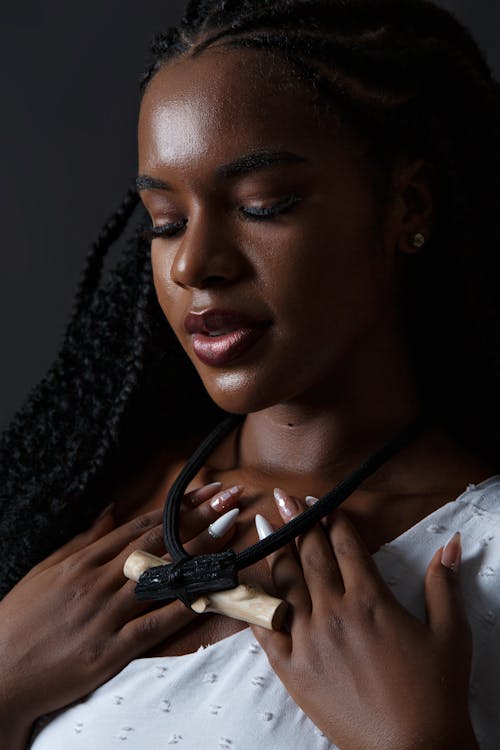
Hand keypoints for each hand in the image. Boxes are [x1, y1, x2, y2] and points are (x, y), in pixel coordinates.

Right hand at [0, 481, 241, 733]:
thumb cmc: (20, 619)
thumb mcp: (47, 569)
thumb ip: (84, 540)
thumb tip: (113, 510)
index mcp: (84, 561)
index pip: (141, 526)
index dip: (178, 507)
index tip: (206, 491)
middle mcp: (97, 582)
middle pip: (158, 543)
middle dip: (199, 518)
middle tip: (230, 498)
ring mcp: (104, 616)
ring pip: (162, 578)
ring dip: (201, 555)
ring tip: (232, 535)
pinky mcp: (108, 651)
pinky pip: (153, 627)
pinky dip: (184, 610)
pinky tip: (211, 595)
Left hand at [251, 490, 476, 749]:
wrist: (413, 749)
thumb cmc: (436, 692)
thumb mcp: (451, 634)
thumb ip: (444, 585)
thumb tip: (449, 547)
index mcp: (371, 599)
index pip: (346, 547)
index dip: (333, 520)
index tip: (322, 502)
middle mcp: (334, 612)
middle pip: (311, 555)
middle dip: (299, 521)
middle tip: (284, 496)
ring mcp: (308, 639)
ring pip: (286, 583)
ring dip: (274, 549)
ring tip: (262, 522)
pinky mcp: (292, 669)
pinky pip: (265, 629)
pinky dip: (255, 603)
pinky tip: (247, 583)